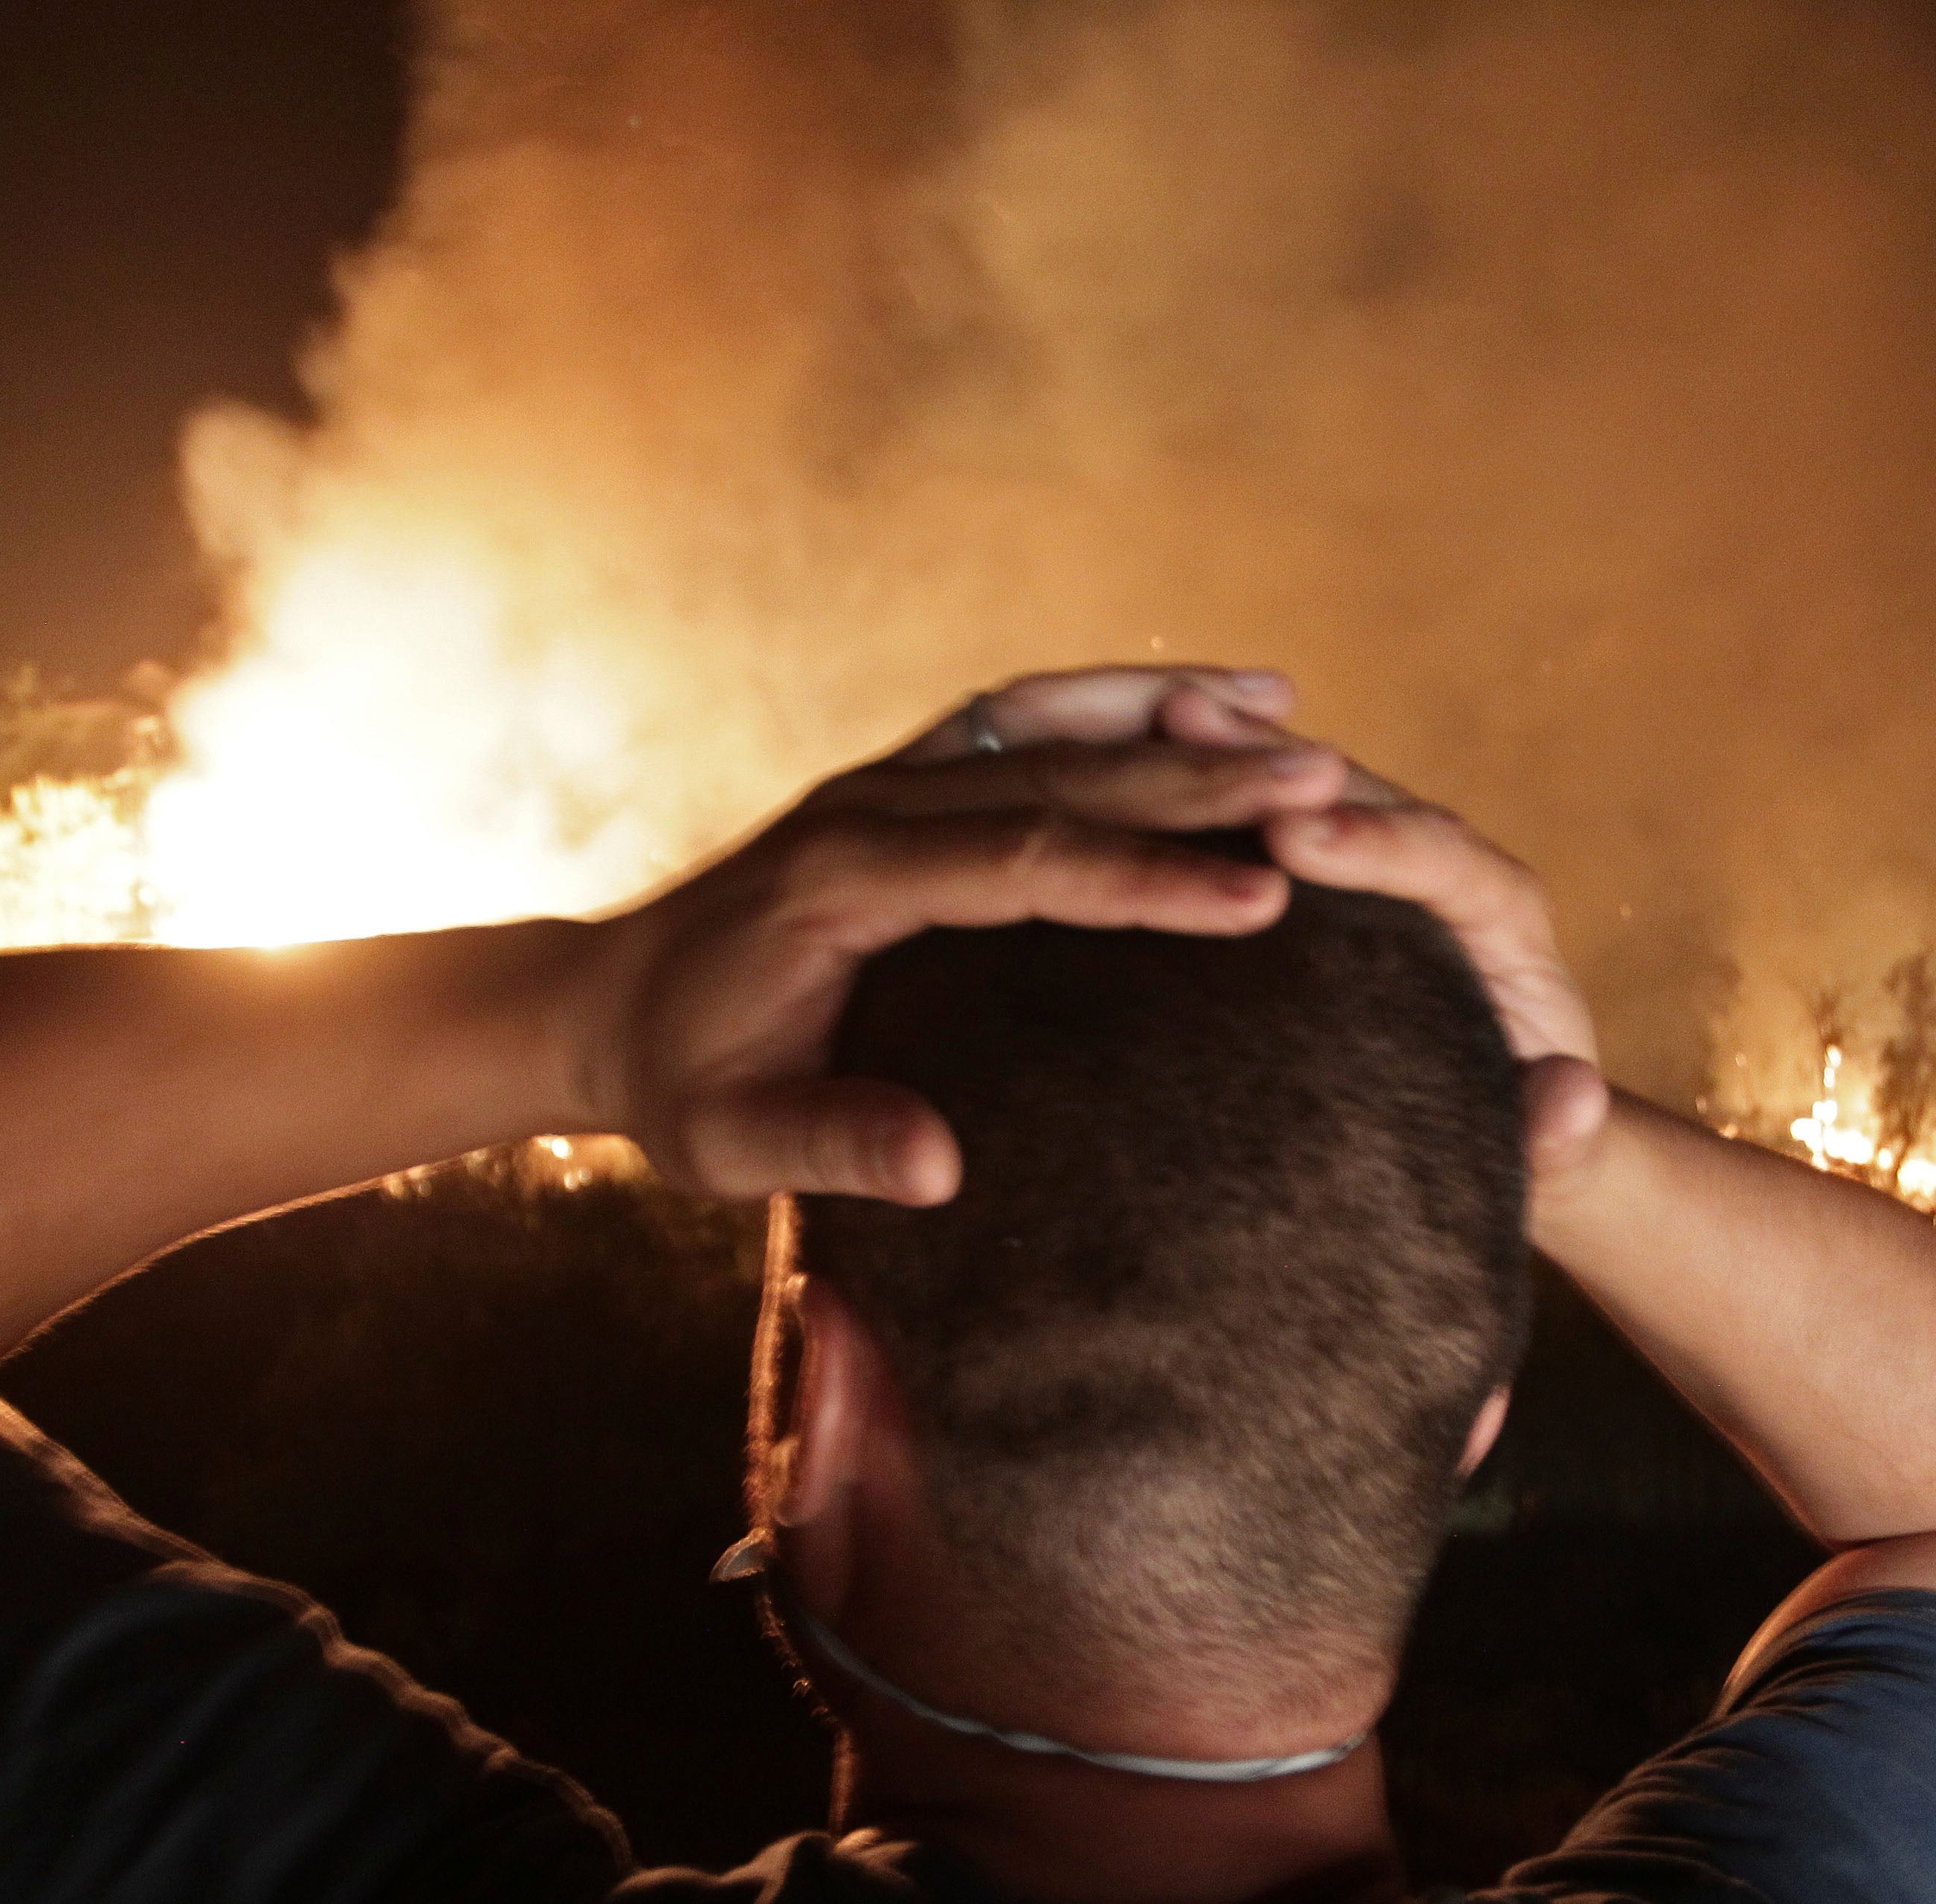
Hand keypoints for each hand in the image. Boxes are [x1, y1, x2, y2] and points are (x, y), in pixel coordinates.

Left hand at [592, 668, 1347, 1202]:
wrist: (603, 1004)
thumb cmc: (677, 1085)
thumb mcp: (726, 1141)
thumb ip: (829, 1144)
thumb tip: (942, 1169)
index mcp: (844, 879)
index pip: (1021, 867)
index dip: (1143, 877)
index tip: (1259, 898)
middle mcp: (876, 801)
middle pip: (1063, 778)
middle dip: (1203, 781)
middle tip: (1332, 787)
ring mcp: (897, 775)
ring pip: (1059, 726)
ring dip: (1181, 721)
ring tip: (1305, 726)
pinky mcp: (916, 775)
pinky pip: (1038, 722)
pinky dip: (1130, 706)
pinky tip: (1223, 703)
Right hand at [1147, 689, 1609, 1186]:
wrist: (1495, 1128)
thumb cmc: (1517, 1141)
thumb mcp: (1551, 1153)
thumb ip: (1565, 1135)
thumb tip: (1568, 1098)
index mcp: (1499, 917)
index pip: (1443, 859)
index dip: (1371, 841)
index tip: (1294, 835)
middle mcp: (1435, 867)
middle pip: (1356, 795)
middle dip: (1276, 761)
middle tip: (1188, 725)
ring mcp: (1368, 863)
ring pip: (1299, 787)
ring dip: (1228, 752)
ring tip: (1148, 717)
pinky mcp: (1315, 882)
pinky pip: (1257, 820)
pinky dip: (1201, 792)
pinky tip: (1121, 766)